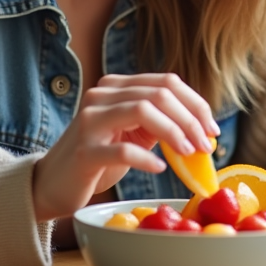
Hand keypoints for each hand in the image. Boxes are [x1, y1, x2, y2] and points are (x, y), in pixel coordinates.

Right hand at [31, 73, 218, 222]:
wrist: (53, 183)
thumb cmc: (99, 157)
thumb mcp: (132, 133)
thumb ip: (160, 123)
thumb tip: (204, 129)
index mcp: (116, 87)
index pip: (165, 82)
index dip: (195, 103)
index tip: (212, 129)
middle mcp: (101, 96)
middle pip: (157, 94)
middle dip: (190, 119)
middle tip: (206, 146)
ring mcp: (89, 121)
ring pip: (142, 110)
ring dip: (174, 132)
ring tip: (189, 153)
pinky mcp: (84, 151)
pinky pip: (123, 150)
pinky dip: (148, 159)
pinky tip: (160, 168)